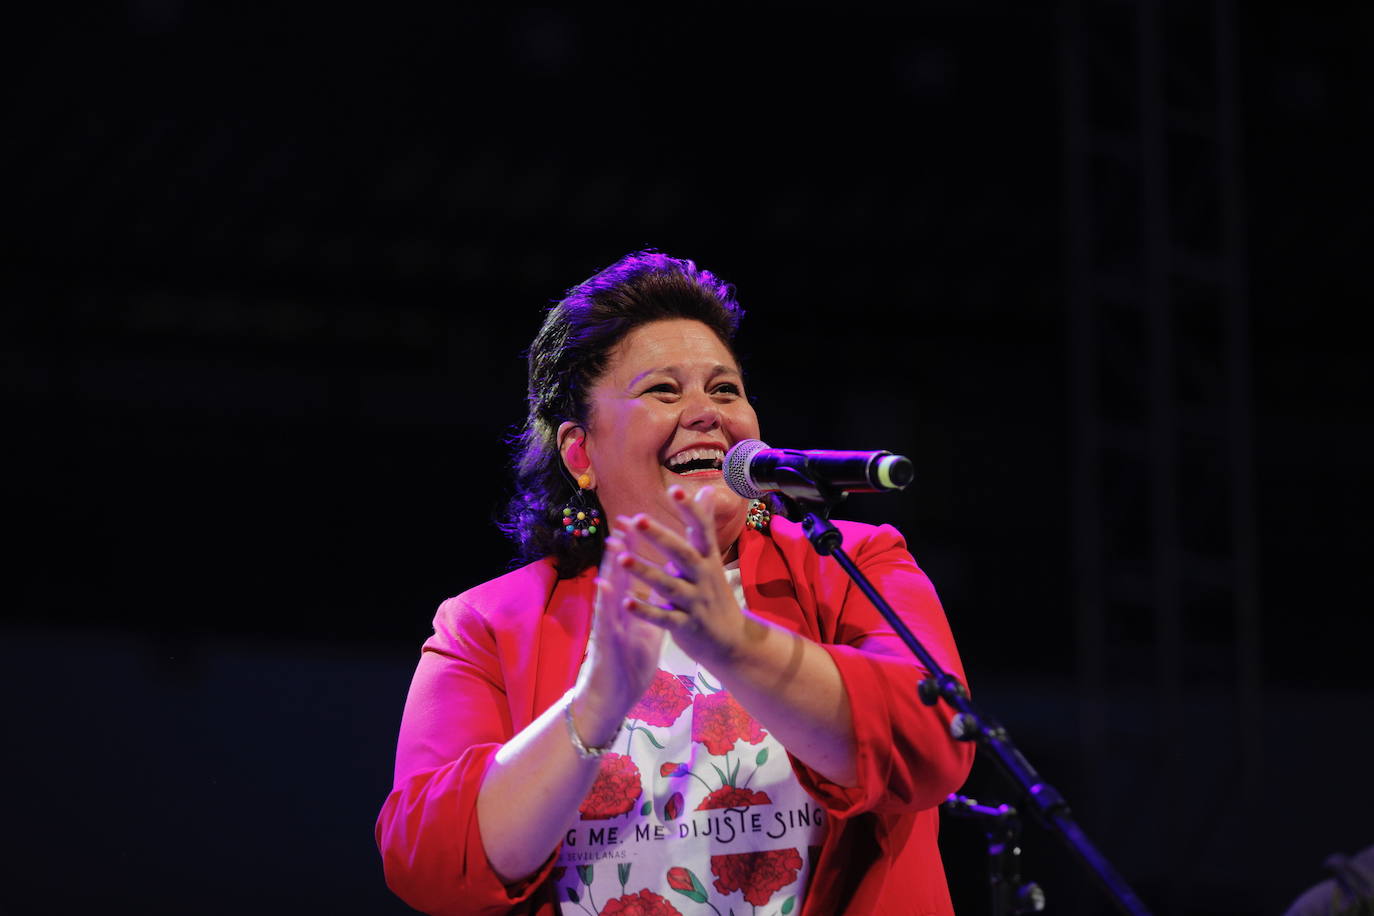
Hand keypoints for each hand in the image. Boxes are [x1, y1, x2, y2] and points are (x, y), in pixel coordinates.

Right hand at [571, 532, 664, 743]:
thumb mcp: (648, 631)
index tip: (650, 524)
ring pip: (610, 590)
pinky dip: (604, 601)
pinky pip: (605, 619)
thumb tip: (669, 589)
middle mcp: (618, 610)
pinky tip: (601, 583)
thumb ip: (655, 608)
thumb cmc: (629, 662)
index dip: (643, 551)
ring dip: (611, 567)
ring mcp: (609, 624)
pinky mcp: (605, 641)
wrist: (612, 696)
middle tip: (629, 518)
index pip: (636, 573)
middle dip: (626, 548)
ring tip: (614, 541)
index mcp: (631, 607)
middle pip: (622, 574)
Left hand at [614, 485, 751, 668]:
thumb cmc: (715, 594)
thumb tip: (708, 489)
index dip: (690, 510)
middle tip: (638, 518)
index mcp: (708, 559)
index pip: (702, 529)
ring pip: (668, 585)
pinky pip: (664, 618)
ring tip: (623, 558)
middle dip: (660, 536)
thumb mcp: (712, 559)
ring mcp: (695, 602)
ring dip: (645, 571)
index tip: (674, 490)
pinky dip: (645, 611)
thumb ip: (704, 525)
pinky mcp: (686, 626)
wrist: (733, 641)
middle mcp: (703, 577)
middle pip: (682, 554)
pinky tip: (626, 602)